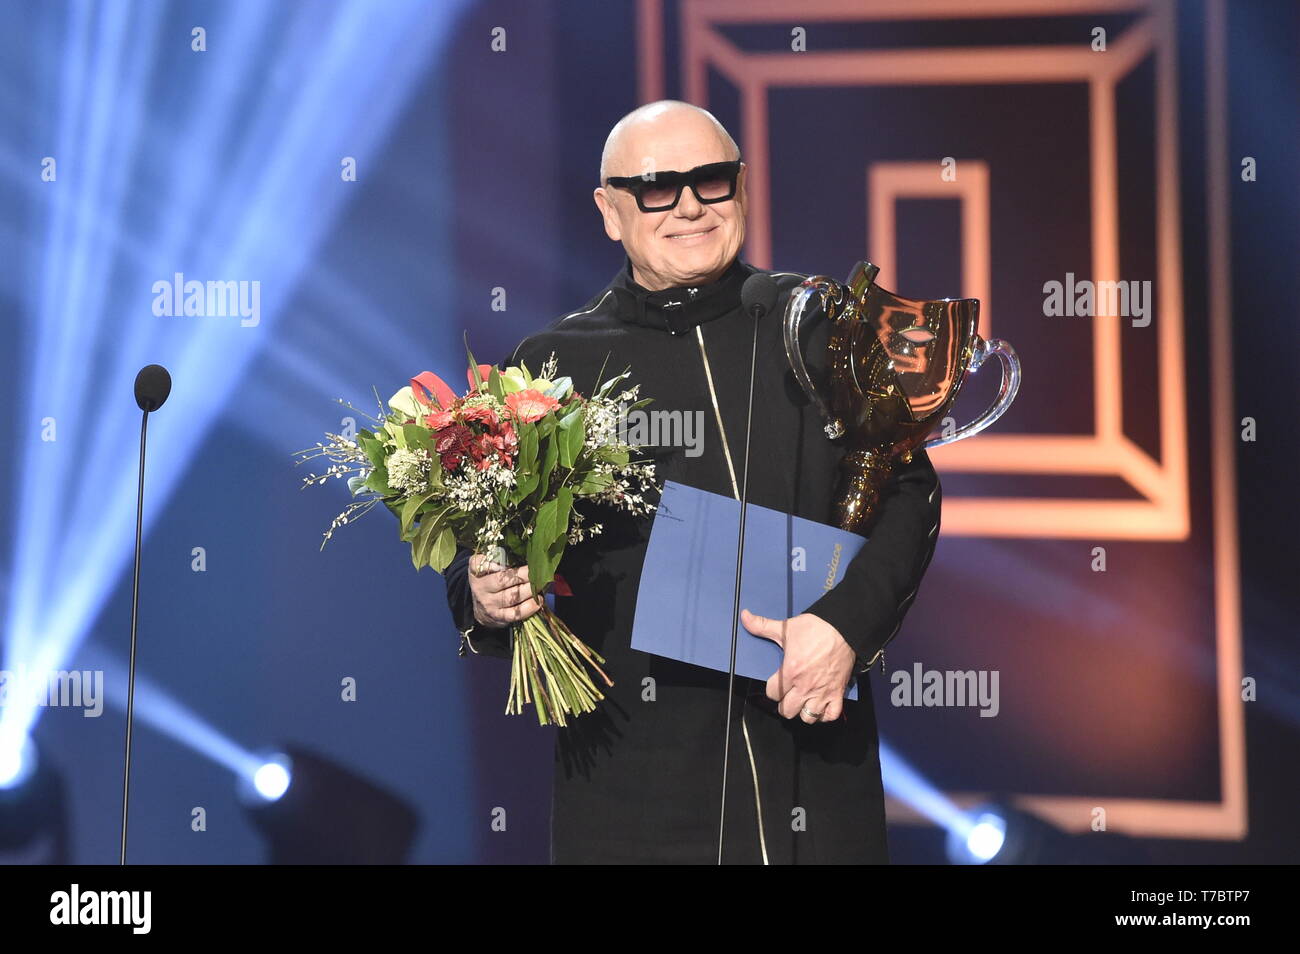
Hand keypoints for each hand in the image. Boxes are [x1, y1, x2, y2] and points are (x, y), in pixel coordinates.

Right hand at [468, 553, 544, 626]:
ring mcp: (490, 604)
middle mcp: (480, 588)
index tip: (504, 562)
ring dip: (528, 590)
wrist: (481, 609)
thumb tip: (524, 552)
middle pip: (501, 581)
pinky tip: (539, 600)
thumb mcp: (486, 568)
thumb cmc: (490, 582)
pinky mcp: (499, 617)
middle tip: (536, 571)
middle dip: (522, 575)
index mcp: (476, 573)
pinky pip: (515, 613)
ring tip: (540, 584)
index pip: (477, 564)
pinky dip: (529, 607)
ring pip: (511, 597)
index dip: (490, 563)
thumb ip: (498, 558)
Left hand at [741, 608, 854, 723]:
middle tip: (787, 696)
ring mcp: (822, 692)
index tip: (775, 684)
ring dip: (803, 711)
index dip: (771, 689)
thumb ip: (762, 625)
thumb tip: (744, 616)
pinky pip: (830, 715)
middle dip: (784, 704)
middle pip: (787, 711)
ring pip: (808, 717)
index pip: (772, 694)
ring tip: (802, 702)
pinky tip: (821, 707)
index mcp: (790, 672)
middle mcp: (805, 686)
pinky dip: (825, 715)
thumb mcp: (785, 627)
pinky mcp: (838, 693)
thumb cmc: (815, 628)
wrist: (843, 628)